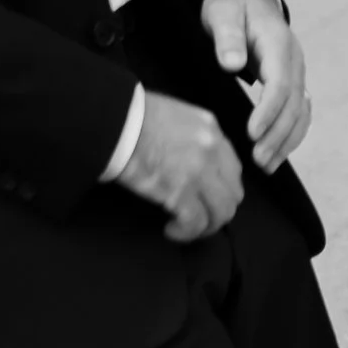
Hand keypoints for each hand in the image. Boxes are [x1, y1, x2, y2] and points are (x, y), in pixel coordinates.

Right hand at [113, 89, 244, 242]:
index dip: (221, 187)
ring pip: (222, 212)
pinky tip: (172, 230)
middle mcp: (213, 149)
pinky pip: (196, 223)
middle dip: (218, 209)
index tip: (205, 196)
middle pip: (233, 192)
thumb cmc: (132, 116)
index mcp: (211, 128)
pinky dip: (187, 232)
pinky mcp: (181, 192)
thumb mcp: (174, 115)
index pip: (231, 166)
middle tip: (198, 216)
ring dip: (206, 226)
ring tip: (186, 227)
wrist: (114, 121)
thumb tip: (187, 157)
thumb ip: (190, 135)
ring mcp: (200, 172)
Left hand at [204, 0, 312, 170]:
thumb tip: (232, 64)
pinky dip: (291, 134)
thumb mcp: (223, 13)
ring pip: (302, 112)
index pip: (280, 84)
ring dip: (287, 141)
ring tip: (267, 165)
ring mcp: (297, 72)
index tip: (252, 134)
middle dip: (278, 135)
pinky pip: (300, 112)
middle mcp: (294, 60)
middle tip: (258, 161)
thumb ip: (227, 37)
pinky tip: (277, 153)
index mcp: (278, 43)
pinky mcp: (292, 82)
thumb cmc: (231, 6)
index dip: (268, 112)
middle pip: (294, 104)